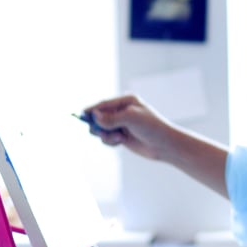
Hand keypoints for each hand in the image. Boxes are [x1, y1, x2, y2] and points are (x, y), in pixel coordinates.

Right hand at [80, 94, 229, 197]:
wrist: (165, 146)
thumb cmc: (153, 128)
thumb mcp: (132, 120)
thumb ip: (112, 118)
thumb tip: (95, 116)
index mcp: (126, 101)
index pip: (104, 104)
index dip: (92, 109)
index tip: (81, 114)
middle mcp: (122, 111)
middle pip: (99, 116)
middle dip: (97, 125)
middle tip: (98, 132)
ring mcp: (121, 124)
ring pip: (101, 129)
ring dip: (105, 135)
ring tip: (116, 139)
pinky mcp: (121, 136)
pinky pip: (106, 138)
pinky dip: (109, 142)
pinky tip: (120, 143)